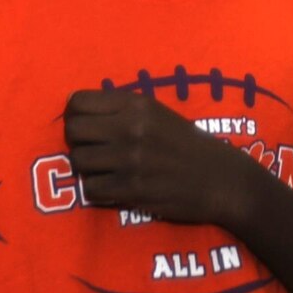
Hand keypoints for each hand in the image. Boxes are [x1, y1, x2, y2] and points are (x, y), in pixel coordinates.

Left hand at [62, 88, 255, 226]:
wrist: (219, 179)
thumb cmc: (185, 144)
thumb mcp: (155, 113)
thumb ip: (119, 109)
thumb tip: (74, 110)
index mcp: (135, 105)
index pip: (77, 102)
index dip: (74, 115)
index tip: (84, 126)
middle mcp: (130, 128)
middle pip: (73, 131)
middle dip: (76, 142)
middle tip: (91, 150)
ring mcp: (130, 159)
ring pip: (78, 161)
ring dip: (86, 168)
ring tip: (102, 170)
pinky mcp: (133, 189)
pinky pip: (90, 189)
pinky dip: (96, 190)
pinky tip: (111, 187)